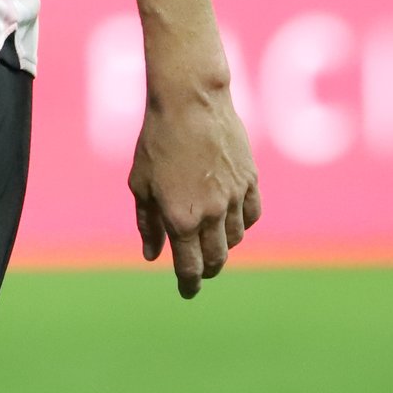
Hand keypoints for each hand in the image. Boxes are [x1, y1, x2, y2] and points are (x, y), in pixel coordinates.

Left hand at [127, 77, 260, 298]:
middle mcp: (211, 214)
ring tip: (212, 239)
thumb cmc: (157, 140)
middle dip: (207, 269)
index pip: (189, 267)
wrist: (190, 101)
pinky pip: (252, 214)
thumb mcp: (141, 183)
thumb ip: (148, 223)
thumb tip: (152, 255)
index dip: (189, 284)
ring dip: (224, 245)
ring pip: (236, 238)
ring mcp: (234, 197)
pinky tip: (233, 218)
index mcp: (181, 218)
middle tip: (199, 270)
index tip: (187, 291)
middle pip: (216, 258)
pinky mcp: (250, 180)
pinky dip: (243, 223)